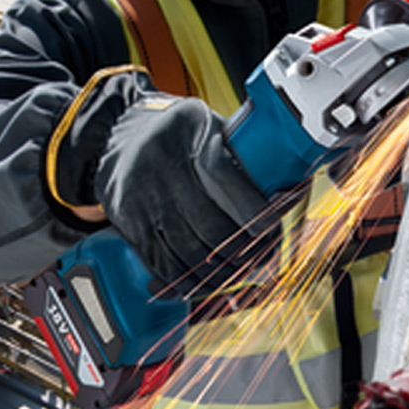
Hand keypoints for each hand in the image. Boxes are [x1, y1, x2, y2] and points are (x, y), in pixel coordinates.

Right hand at [50, 70, 270, 289]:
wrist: (117, 135)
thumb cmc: (179, 134)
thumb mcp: (210, 124)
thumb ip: (242, 152)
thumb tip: (292, 189)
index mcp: (189, 132)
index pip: (223, 175)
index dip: (251, 208)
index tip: (271, 227)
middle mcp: (161, 164)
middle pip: (209, 224)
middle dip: (243, 250)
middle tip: (264, 258)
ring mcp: (142, 197)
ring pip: (189, 250)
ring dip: (221, 272)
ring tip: (242, 274)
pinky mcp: (129, 222)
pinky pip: (163, 263)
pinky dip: (189, 281)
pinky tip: (208, 283)